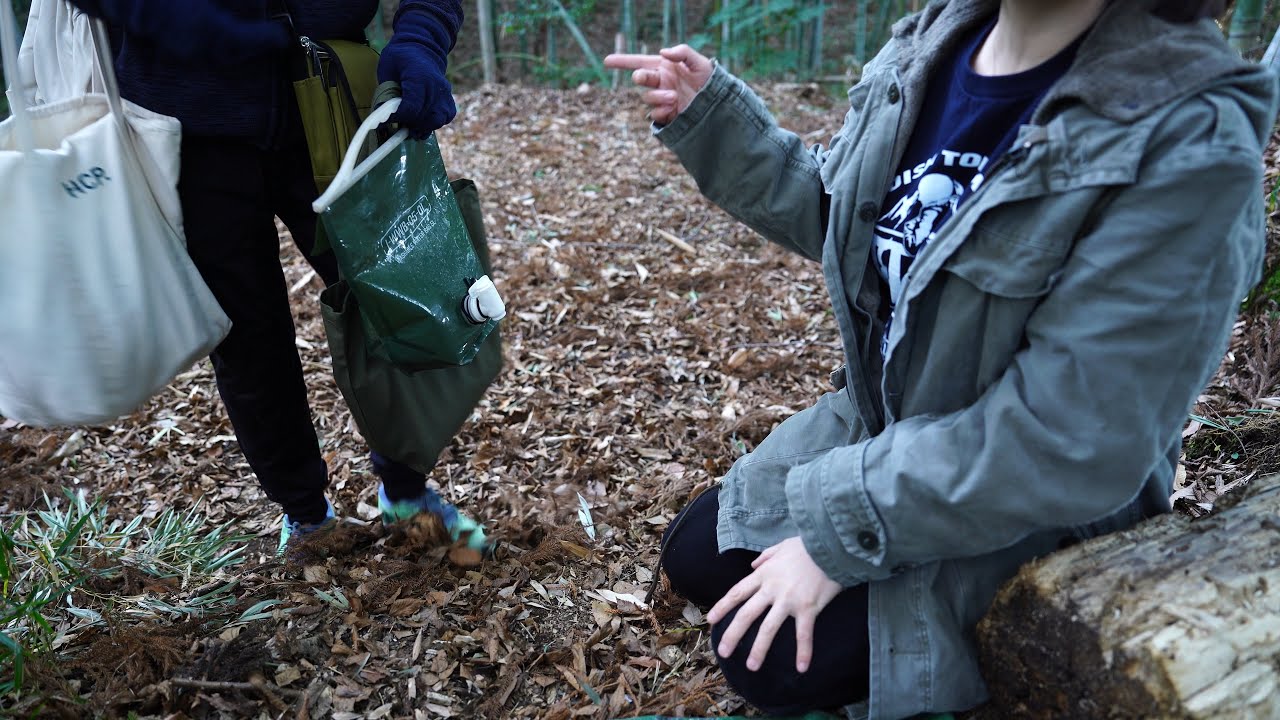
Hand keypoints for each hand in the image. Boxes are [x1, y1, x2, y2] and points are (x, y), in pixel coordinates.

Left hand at [378, 43, 455, 136]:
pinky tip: (422, 122)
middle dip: (408, 125)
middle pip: (424, 117)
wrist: (421, 48)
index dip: (397, 118)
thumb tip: (383, 114)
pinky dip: (434, 123)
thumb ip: (387, 91)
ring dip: (422, 127)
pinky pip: (445, 117)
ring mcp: (444, 93)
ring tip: (409, 128)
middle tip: (395, 126)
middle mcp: (435, 86)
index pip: (411, 107)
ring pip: (437, 120)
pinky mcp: (448, 98)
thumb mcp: (388, 69)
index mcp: (419, 77)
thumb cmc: (400, 58)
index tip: (384, 123)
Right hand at [603, 45, 713, 124]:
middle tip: (646, 76)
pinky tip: (674, 108)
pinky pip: (655, 114)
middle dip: (640, 77)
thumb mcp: (699, 62)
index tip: (607, 61)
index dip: (622, 61)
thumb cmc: (710, 79)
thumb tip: (663, 52)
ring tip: (675, 97)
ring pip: (647, 97)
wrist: (719, 103)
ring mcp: (662, 99)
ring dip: (658, 96)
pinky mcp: (666, 115)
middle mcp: (660, 83)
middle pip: (639, 78)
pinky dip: (661, 111)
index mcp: (664, 67)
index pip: (639, 62)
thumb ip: (682, 52)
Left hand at [706, 536, 841, 672]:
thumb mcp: (782, 545)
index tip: (710, 621)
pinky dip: (803, 652)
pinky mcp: (808, 608)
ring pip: (768, 628)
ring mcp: (789, 600)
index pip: (737, 593)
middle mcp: (772, 589)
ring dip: (759, 649)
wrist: (831, 545)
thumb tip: (754, 564)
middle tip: (723, 652)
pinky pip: (803, 634)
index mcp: (764, 574)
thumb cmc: (808, 546)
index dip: (722, 607)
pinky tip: (802, 668)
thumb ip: (766, 556)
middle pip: (746, 614)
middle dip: (732, 634)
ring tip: (751, 666)